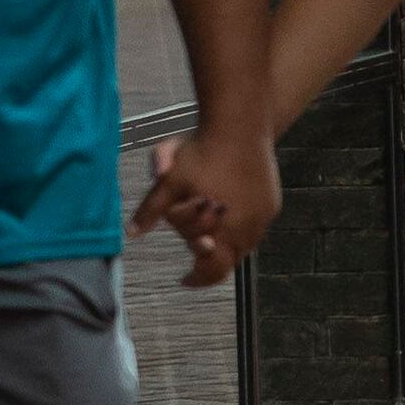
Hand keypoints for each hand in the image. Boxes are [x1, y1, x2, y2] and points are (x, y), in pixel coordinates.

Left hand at [133, 123, 282, 290]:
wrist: (239, 125)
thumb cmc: (203, 152)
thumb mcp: (169, 182)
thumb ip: (151, 210)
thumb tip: (131, 232)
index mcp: (225, 228)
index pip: (213, 270)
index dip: (198, 279)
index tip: (185, 279)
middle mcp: (249, 228)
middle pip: (230, 260)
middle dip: (211, 260)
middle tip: (196, 252)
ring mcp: (264, 215)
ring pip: (245, 245)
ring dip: (228, 244)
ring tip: (211, 230)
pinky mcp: (272, 203)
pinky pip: (257, 227)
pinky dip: (241, 227)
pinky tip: (228, 212)